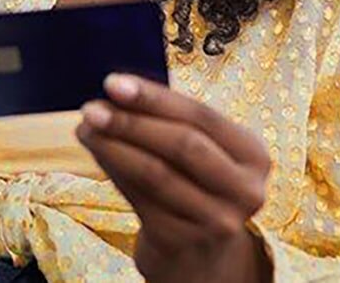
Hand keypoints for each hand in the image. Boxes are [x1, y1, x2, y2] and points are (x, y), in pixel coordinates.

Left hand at [76, 74, 273, 282]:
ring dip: (113, 147)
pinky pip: (140, 200)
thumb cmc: (197, 187)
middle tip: (92, 108)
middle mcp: (244, 190)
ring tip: (86, 128)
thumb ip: (169, 123)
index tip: (114, 83)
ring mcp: (216, 221)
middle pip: (183, 145)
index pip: (202, 117)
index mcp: (254, 156)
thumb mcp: (203, 154)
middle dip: (132, 122)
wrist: (202, 256)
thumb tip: (114, 96)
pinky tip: (98, 155)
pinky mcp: (183, 242)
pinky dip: (114, 172)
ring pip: (156, 174)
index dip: (155, 98)